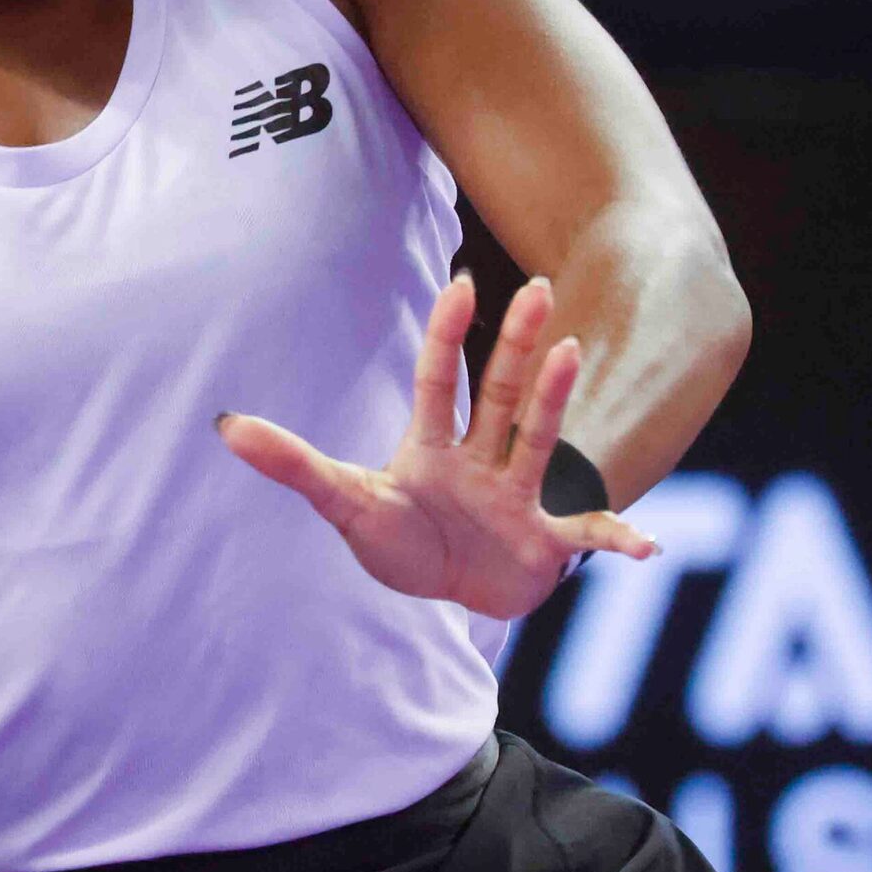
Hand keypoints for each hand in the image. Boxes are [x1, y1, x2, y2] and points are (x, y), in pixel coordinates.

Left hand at [216, 274, 656, 619]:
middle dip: (516, 344)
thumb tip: (226, 427)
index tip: (462, 282)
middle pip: (499, 393)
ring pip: (540, 440)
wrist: (449, 590)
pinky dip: (617, 540)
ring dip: (555, 399)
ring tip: (572, 351)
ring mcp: (519, 497)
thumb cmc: (401, 539)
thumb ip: (292, 463)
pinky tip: (644, 547)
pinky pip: (588, 536)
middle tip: (539, 286)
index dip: (448, 335)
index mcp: (433, 447)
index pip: (439, 380)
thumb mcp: (344, 503)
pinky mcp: (548, 542)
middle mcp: (483, 459)